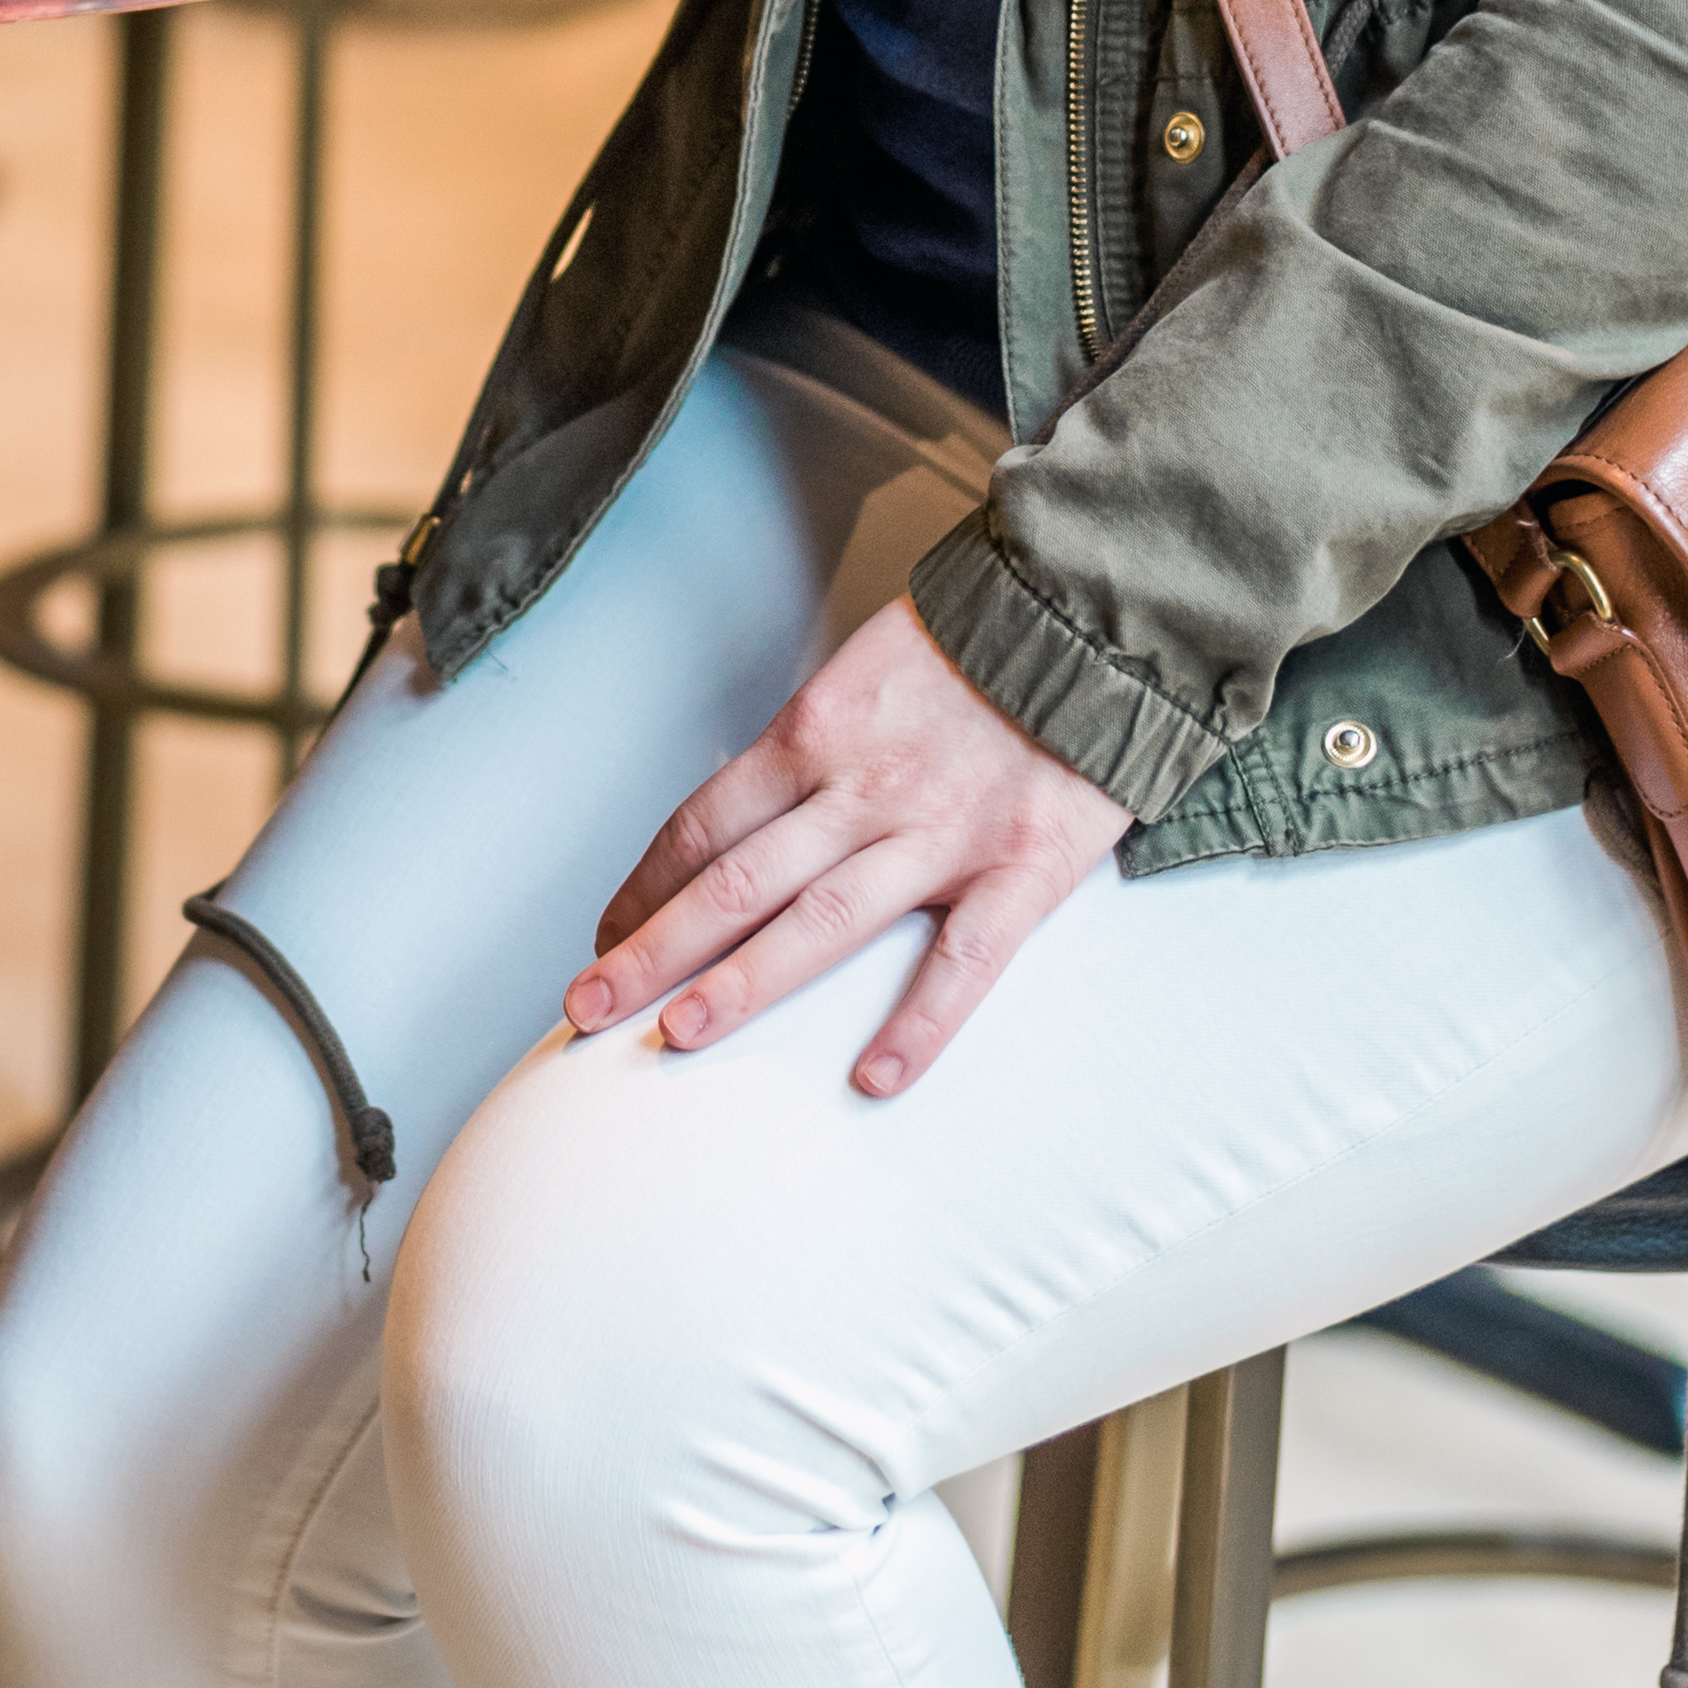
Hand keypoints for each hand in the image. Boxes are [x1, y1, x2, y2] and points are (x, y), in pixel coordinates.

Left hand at [566, 592, 1129, 1096]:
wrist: (1103, 607)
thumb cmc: (987, 637)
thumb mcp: (872, 666)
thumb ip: (818, 744)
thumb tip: (754, 809)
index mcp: (818, 731)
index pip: (704, 823)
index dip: (646, 888)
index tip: (609, 936)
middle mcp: (863, 787)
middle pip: (733, 880)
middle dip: (651, 950)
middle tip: (583, 1009)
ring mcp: (941, 832)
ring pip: (818, 922)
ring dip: (740, 984)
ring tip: (676, 1036)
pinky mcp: (1023, 865)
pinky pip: (963, 962)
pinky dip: (916, 1025)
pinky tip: (872, 1080)